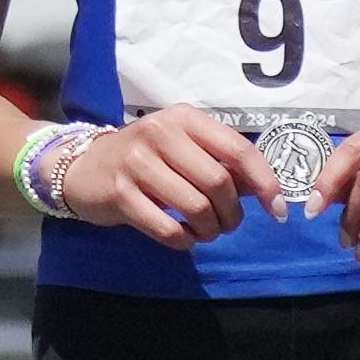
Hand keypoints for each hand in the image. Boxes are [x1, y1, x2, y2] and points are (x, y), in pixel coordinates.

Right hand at [61, 105, 278, 247]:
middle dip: (233, 213)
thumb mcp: (184, 149)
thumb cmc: (145, 158)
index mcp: (185, 119)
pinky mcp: (120, 194)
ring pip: (196, 207)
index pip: (239, 150)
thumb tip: (264, 190)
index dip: (265, 182)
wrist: (82, 167)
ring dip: (211, 229)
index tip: (277, 208)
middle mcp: (161, 134)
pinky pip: (168, 228)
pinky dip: (185, 240)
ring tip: (208, 231)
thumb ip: (222, 164)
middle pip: (219, 183)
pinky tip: (186, 238)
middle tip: (229, 224)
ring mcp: (137, 164)